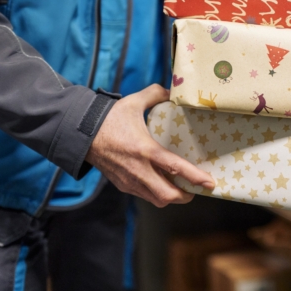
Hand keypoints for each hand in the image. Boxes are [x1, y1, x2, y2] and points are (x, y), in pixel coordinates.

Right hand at [85, 84, 214, 206]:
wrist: (80, 135)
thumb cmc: (108, 119)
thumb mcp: (133, 101)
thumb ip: (155, 94)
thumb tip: (172, 91)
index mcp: (144, 149)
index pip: (174, 167)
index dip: (194, 177)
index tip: (209, 183)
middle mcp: (138, 169)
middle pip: (167, 195)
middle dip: (186, 195)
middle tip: (196, 188)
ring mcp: (129, 180)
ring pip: (156, 200)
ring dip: (172, 197)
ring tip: (183, 188)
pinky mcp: (122, 185)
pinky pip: (145, 195)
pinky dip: (157, 193)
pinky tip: (163, 183)